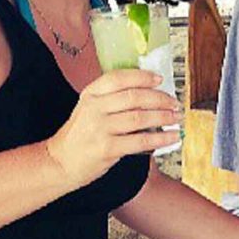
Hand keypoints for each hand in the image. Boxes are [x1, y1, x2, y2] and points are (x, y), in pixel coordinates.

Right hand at [46, 70, 180, 187]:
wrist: (61, 162)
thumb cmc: (81, 135)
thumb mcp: (90, 109)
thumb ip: (112, 99)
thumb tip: (149, 92)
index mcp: (90, 94)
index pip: (118, 78)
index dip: (142, 77)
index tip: (160, 79)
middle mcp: (94, 108)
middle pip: (134, 97)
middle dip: (160, 99)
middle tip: (175, 103)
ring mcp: (100, 128)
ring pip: (140, 118)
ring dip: (164, 117)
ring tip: (177, 118)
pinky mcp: (107, 148)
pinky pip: (141, 141)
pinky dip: (161, 138)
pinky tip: (172, 137)